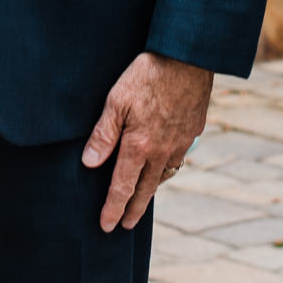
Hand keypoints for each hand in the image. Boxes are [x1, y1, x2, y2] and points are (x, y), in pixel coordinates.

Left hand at [81, 52, 212, 232]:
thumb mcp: (117, 100)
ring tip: (142, 198)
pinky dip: (167, 168)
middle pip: (145, 190)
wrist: (186, 57)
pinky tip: (164, 165)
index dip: (112, 208)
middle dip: (133, 210)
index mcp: (139, 146)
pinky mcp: (192, 131)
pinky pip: (178, 158)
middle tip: (125, 225)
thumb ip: (103, 133)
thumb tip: (89, 163)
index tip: (106, 226)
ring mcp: (180, 143)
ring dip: (151, 191)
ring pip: (163, 176)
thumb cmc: (147, 74)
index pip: (122, 186)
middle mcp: (161, 151)